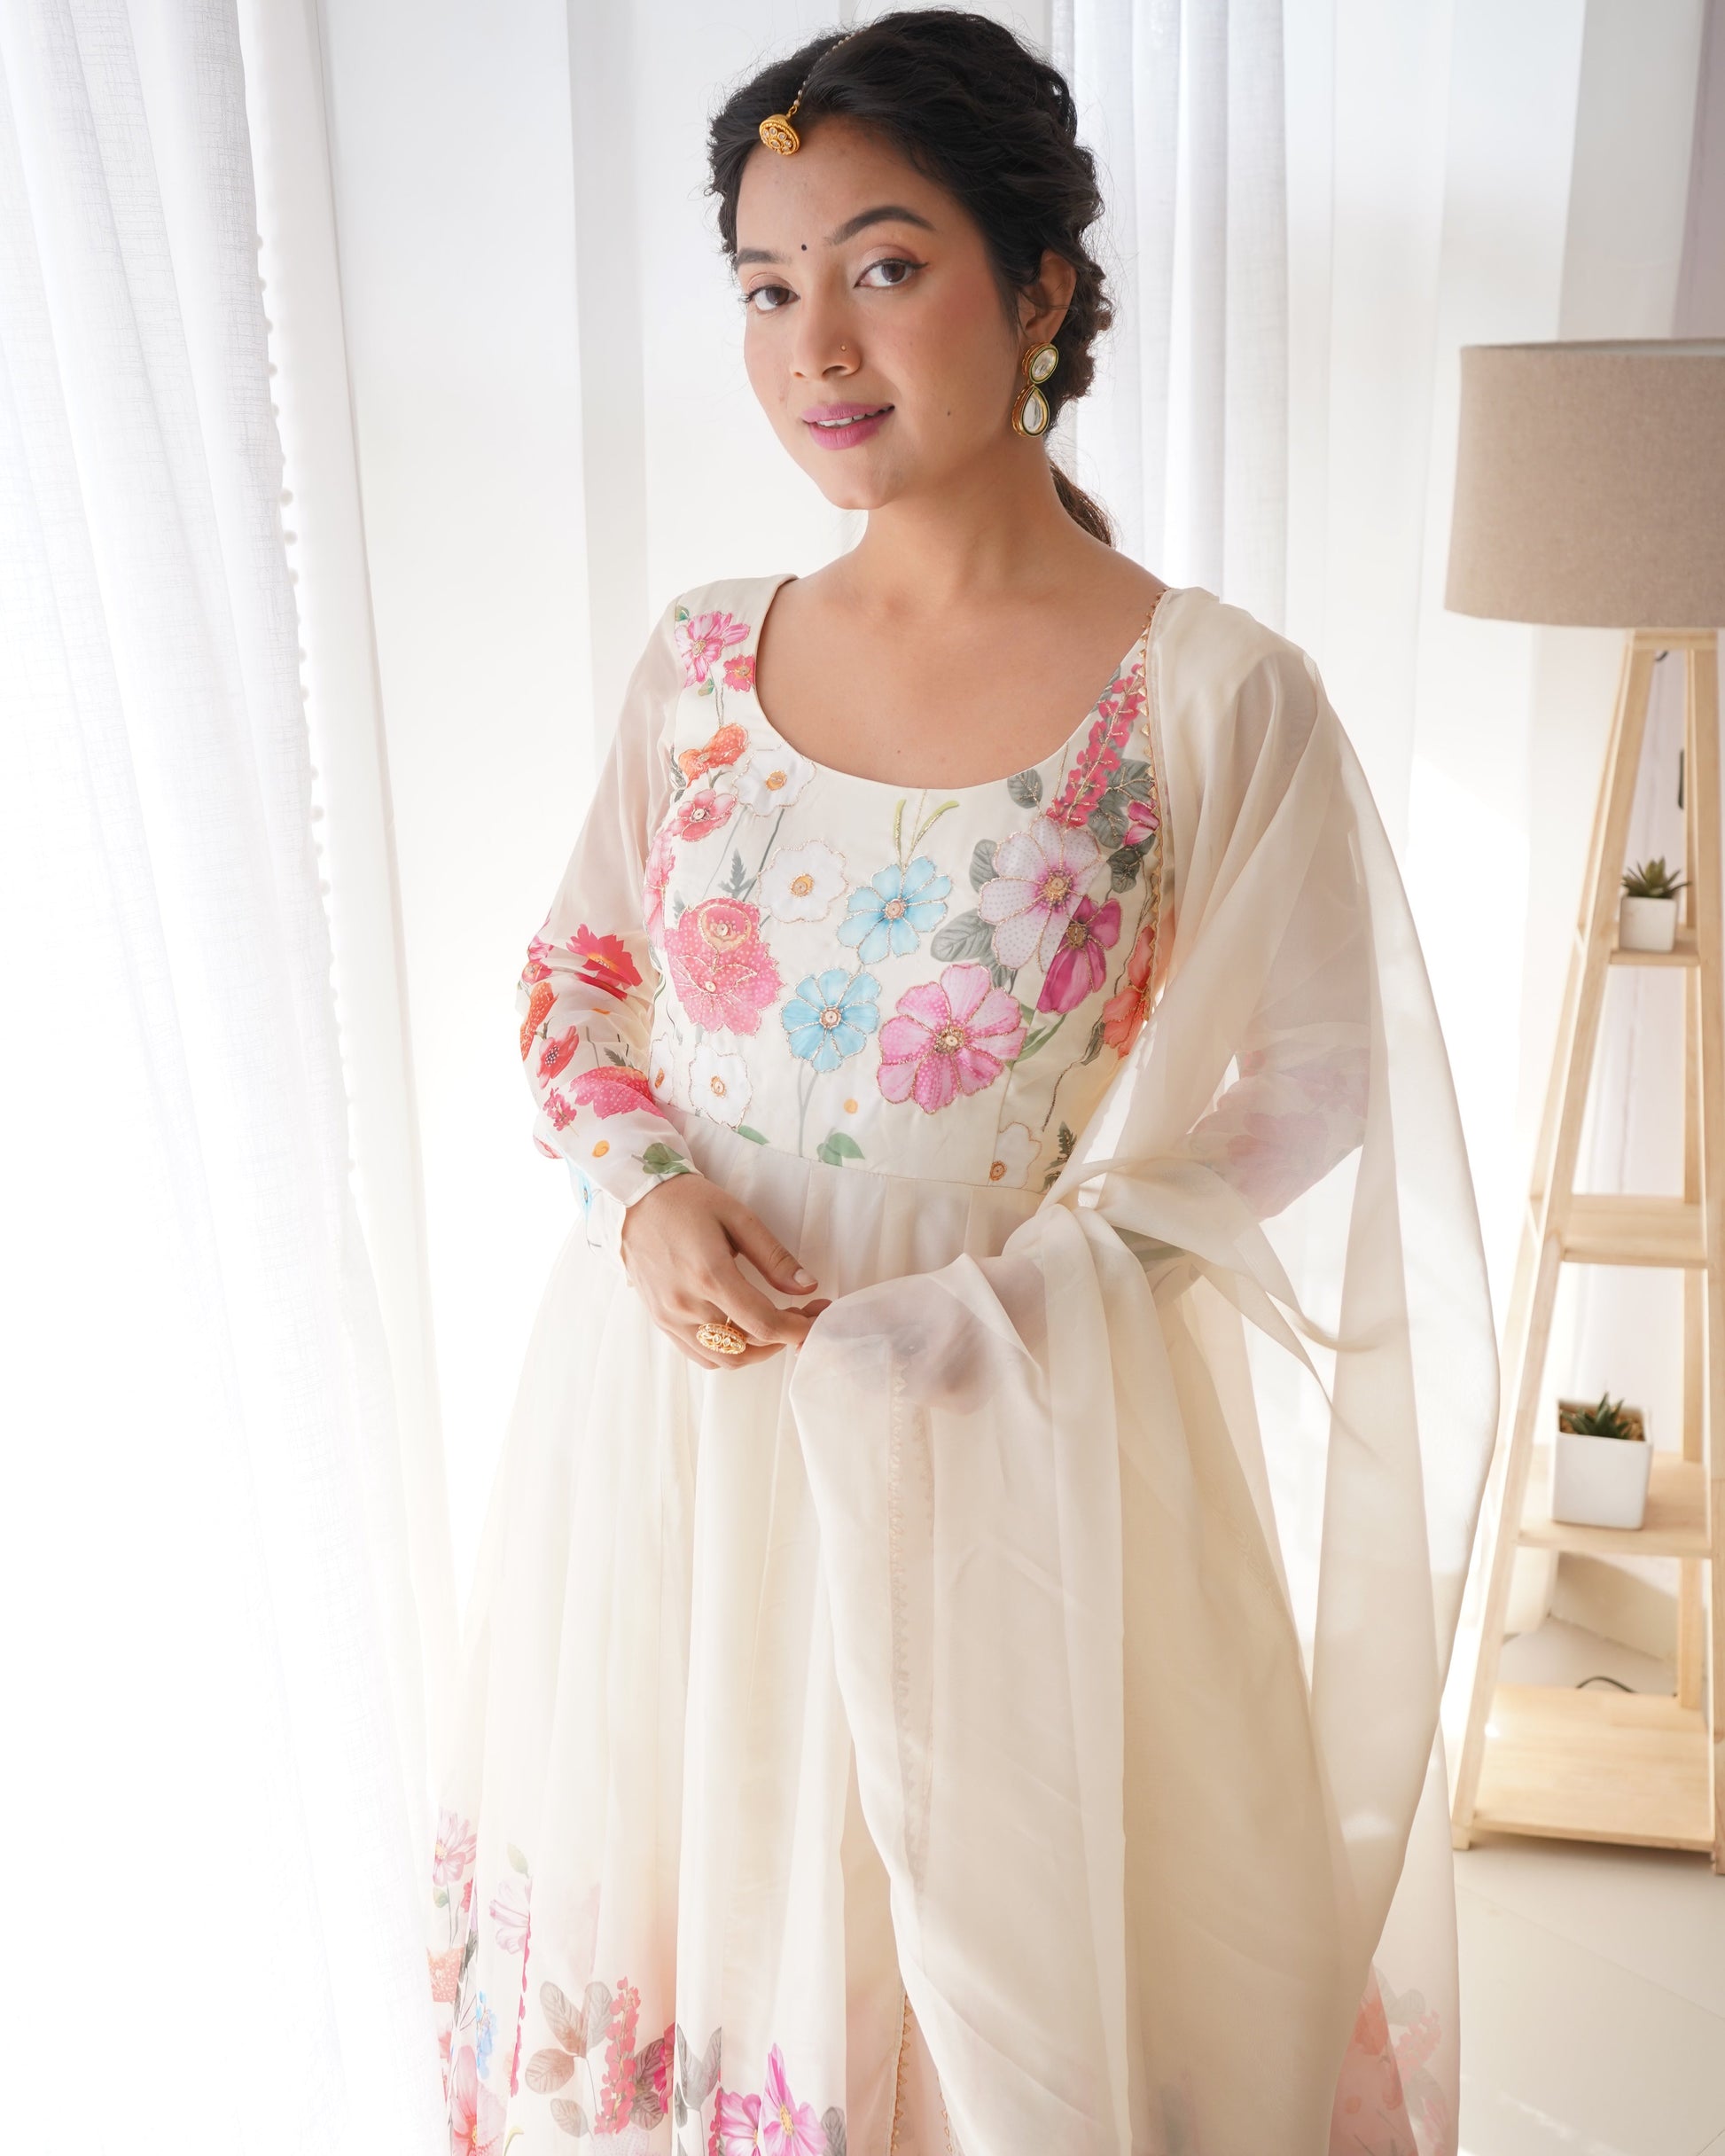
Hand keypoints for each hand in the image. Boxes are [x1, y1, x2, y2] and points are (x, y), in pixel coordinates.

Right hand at [618, 1172, 830, 1369]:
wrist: (634, 1201)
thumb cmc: (688, 1202)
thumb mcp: (738, 1217)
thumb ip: (774, 1256)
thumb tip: (808, 1287)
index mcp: (710, 1275)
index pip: (763, 1324)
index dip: (797, 1329)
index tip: (815, 1318)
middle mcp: (687, 1304)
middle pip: (747, 1348)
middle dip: (782, 1339)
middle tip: (798, 1316)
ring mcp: (670, 1317)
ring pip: (724, 1360)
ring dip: (756, 1350)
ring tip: (771, 1324)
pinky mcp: (661, 1321)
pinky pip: (700, 1355)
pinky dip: (727, 1352)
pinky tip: (741, 1329)